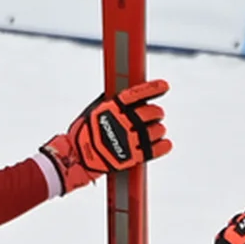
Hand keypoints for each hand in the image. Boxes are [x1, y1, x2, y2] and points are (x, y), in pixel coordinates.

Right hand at [43, 81, 170, 191]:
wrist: (79, 157)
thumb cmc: (86, 132)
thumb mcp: (95, 109)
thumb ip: (112, 101)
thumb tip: (124, 92)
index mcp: (115, 107)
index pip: (138, 94)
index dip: (154, 89)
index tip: (164, 86)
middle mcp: (125, 121)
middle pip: (153, 112)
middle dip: (156, 113)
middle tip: (155, 116)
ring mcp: (131, 138)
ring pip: (158, 130)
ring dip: (158, 130)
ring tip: (153, 131)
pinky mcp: (134, 156)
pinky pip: (157, 149)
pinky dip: (163, 146)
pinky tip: (164, 143)